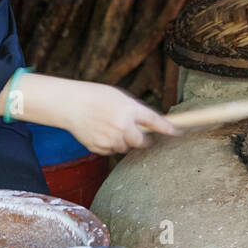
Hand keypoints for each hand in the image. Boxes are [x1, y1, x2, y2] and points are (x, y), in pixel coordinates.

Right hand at [57, 81, 180, 154]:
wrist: (70, 104)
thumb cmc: (97, 97)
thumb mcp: (120, 97)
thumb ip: (135, 111)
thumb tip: (150, 125)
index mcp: (129, 109)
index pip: (154, 122)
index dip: (167, 128)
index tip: (177, 133)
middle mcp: (122, 125)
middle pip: (141, 142)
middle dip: (141, 139)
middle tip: (136, 133)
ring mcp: (110, 138)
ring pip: (125, 148)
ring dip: (122, 141)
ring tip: (108, 127)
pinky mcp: (99, 147)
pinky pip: (111, 151)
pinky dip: (108, 144)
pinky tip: (99, 132)